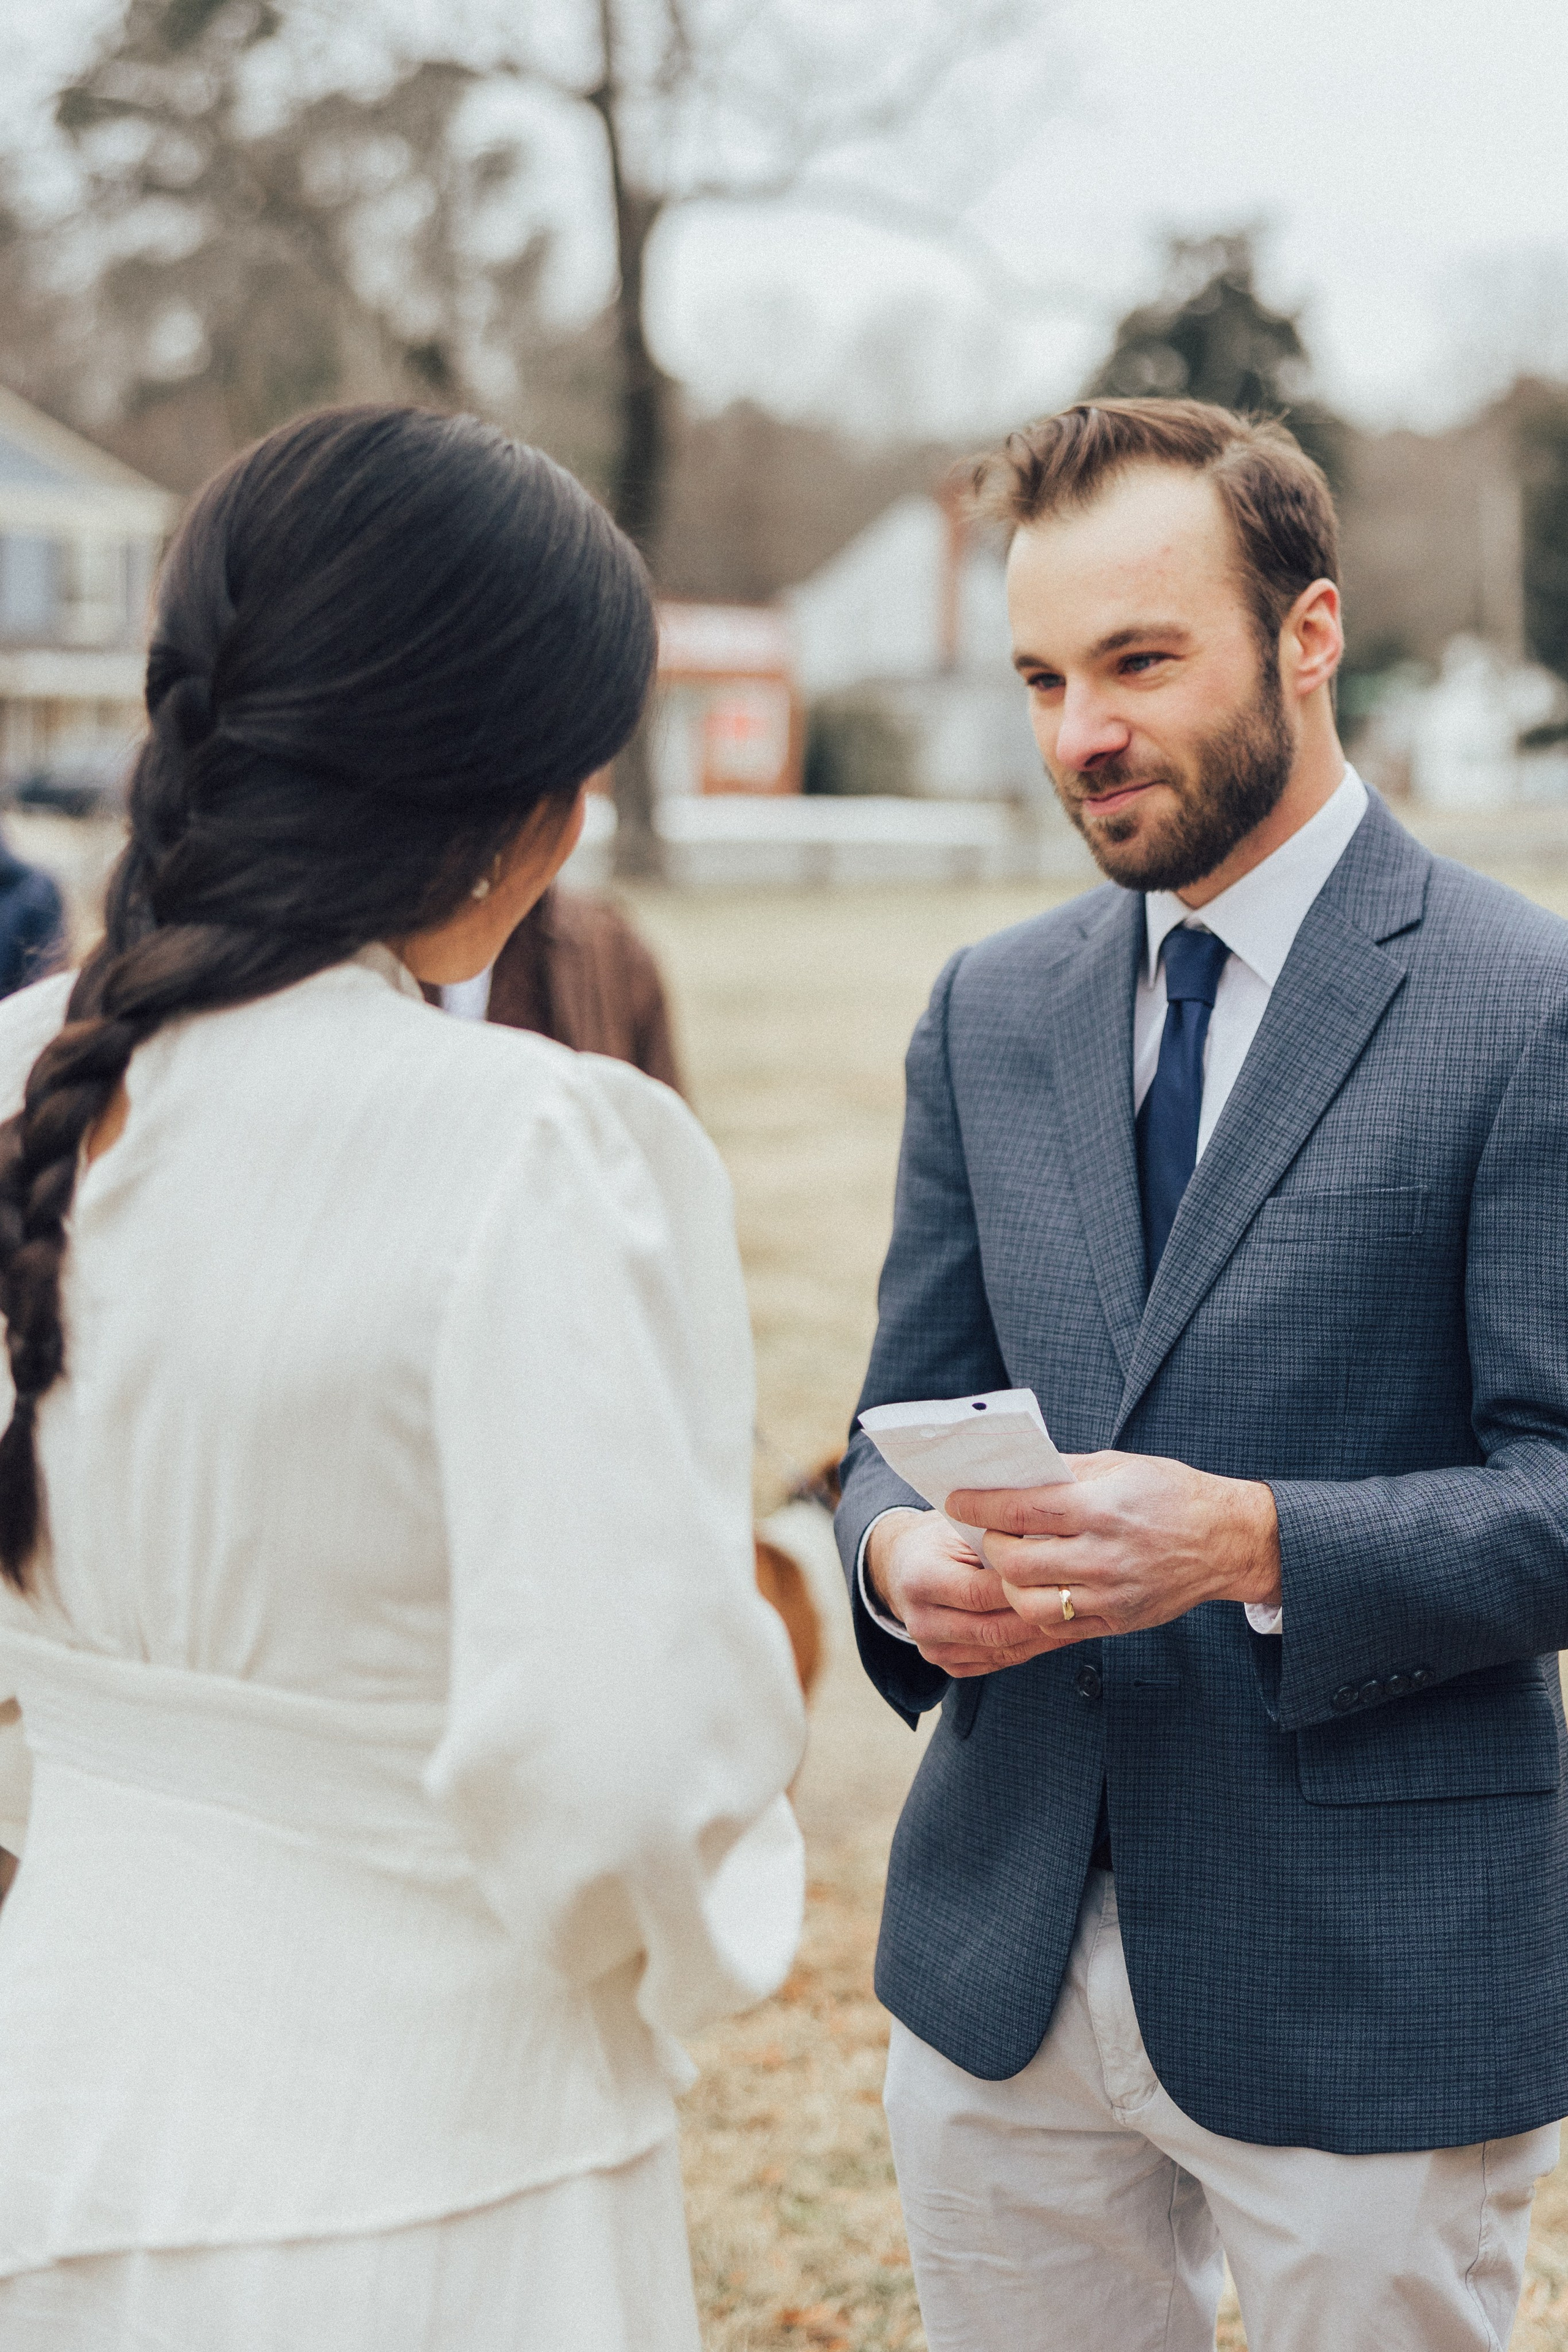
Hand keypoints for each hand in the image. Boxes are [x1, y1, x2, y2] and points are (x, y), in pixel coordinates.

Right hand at [864, 1508, 1061, 1677]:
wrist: (903, 1567)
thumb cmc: (941, 1538)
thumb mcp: (959, 1527)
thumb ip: (995, 1537)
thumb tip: (1048, 1539)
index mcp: (919, 1579)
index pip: (980, 1592)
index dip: (1022, 1587)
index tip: (1061, 1574)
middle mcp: (921, 1621)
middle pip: (992, 1628)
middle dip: (1039, 1617)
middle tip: (1077, 1603)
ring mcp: (932, 1649)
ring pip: (999, 1650)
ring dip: (1041, 1638)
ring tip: (1076, 1619)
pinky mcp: (947, 1665)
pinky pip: (997, 1662)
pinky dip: (1028, 1649)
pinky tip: (1056, 1633)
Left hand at [944, 1451, 1280, 1649]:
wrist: (1226, 1540)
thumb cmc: (1171, 1493)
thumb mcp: (1119, 1466)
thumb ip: (1063, 1472)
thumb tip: (1011, 1473)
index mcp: (1102, 1508)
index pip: (1022, 1510)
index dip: (980, 1505)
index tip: (957, 1500)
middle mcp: (1105, 1555)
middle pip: (1018, 1563)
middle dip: (990, 1548)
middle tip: (986, 1535)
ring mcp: (1112, 1593)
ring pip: (1032, 1604)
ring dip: (1009, 1585)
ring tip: (1009, 1566)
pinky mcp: (1119, 1620)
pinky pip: (1060, 1625)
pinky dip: (1037, 1609)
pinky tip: (1035, 1587)